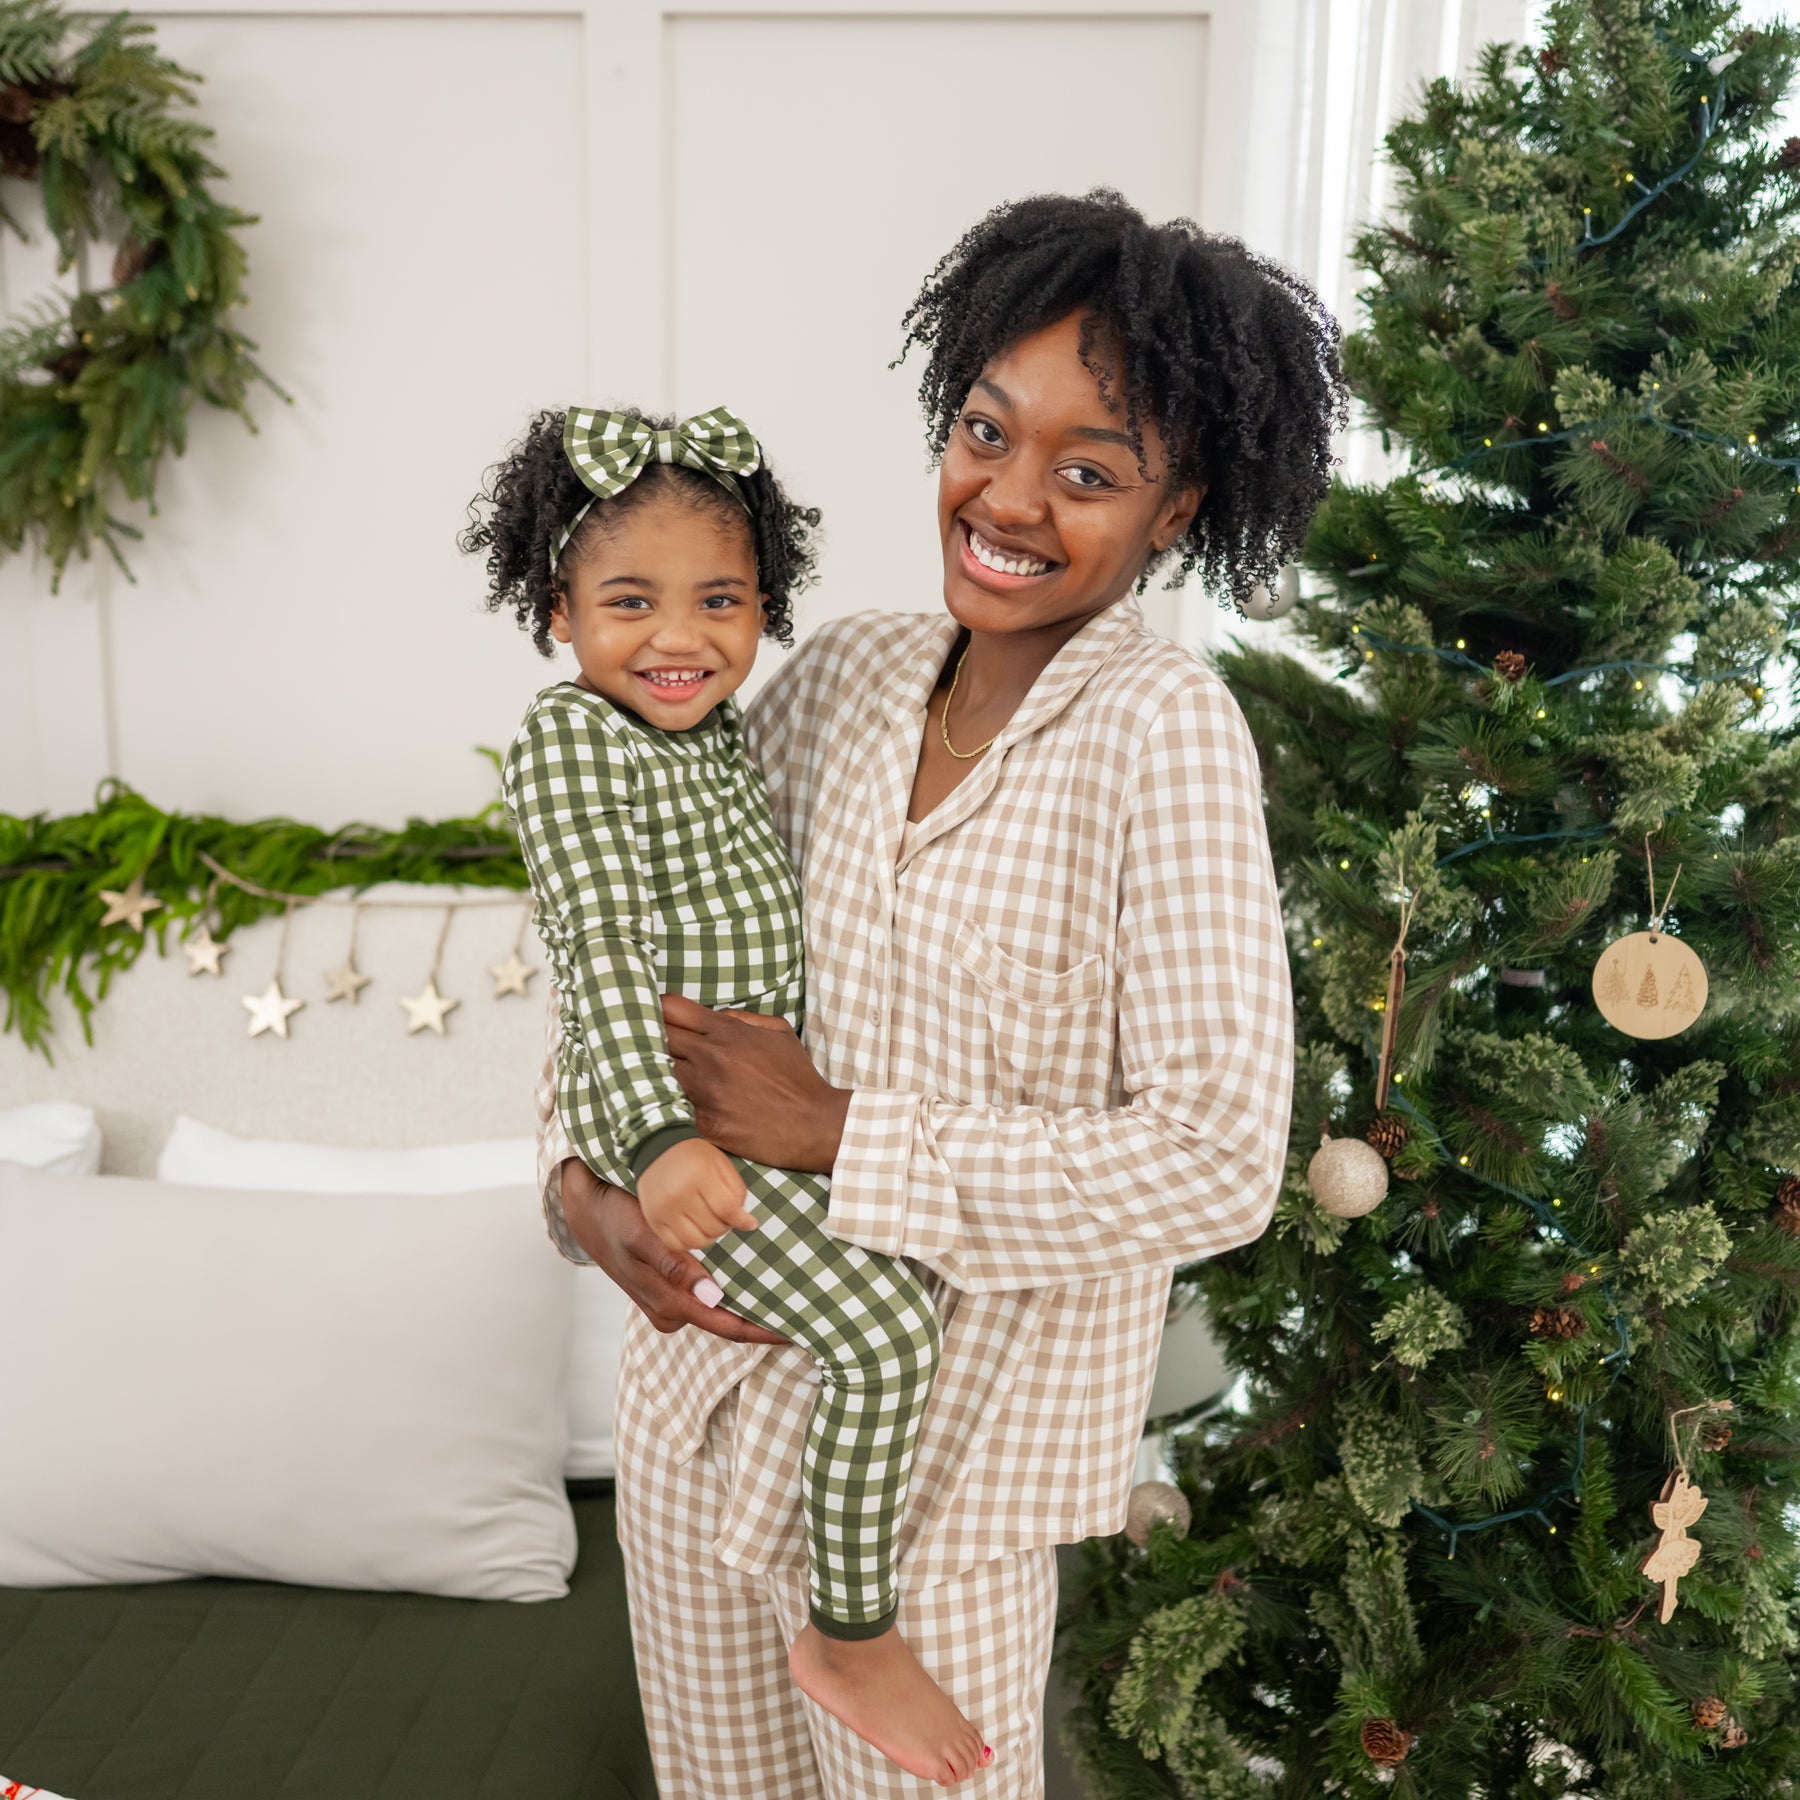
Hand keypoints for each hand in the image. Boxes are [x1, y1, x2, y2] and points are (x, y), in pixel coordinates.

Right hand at [559, 1157, 786, 1345]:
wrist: (586, 1208)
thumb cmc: (614, 1217)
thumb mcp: (641, 1236)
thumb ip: (675, 1266)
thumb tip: (712, 1297)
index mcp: (667, 1304)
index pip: (725, 1326)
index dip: (762, 1331)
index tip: (797, 1329)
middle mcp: (670, 1310)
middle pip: (726, 1323)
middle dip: (763, 1319)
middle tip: (805, 1309)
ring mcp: (669, 1301)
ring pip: (718, 1309)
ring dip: (749, 1303)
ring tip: (789, 1292)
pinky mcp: (670, 1287)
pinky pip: (708, 1294)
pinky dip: (732, 1288)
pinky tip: (755, 1276)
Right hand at [636, 1137, 758, 1251]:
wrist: (657, 1150)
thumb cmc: (695, 1158)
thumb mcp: (721, 1163)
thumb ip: (737, 1191)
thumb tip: (744, 1221)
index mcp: (699, 1175)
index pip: (726, 1209)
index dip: (742, 1220)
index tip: (751, 1224)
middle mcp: (678, 1194)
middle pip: (713, 1228)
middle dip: (725, 1225)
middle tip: (724, 1216)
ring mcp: (663, 1209)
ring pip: (696, 1242)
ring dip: (709, 1237)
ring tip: (709, 1223)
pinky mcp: (653, 1219)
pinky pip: (676, 1245)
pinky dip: (690, 1243)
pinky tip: (694, 1229)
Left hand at [662, 995, 851, 1172]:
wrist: (813, 1124)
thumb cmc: (798, 1078)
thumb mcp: (779, 1033)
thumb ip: (744, 1017)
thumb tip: (714, 1016)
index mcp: (727, 1032)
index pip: (671, 1008)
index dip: (657, 1010)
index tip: (653, 1017)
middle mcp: (711, 1057)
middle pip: (657, 1038)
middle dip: (649, 1039)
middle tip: (645, 1047)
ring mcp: (705, 1091)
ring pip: (658, 1073)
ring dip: (655, 1073)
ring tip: (651, 1076)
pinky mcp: (704, 1123)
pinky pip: (671, 1108)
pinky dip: (668, 1105)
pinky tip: (666, 1106)